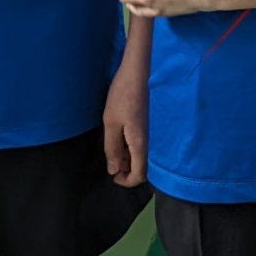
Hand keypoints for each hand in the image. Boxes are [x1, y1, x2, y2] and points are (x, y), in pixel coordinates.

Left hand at [103, 60, 147, 186]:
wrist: (136, 74)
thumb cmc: (122, 97)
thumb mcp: (111, 123)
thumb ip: (112, 148)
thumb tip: (114, 170)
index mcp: (139, 144)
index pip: (140, 175)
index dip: (126, 181)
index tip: (112, 176)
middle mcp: (146, 141)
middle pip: (140, 167)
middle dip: (124, 171)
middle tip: (109, 161)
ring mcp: (145, 133)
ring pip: (138, 156)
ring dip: (124, 158)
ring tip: (110, 148)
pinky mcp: (143, 126)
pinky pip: (136, 145)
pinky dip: (126, 148)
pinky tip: (116, 138)